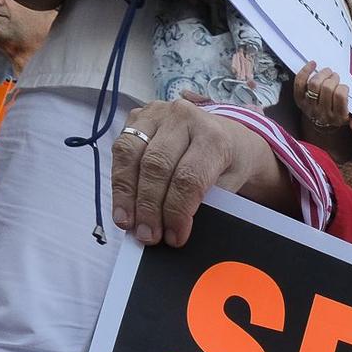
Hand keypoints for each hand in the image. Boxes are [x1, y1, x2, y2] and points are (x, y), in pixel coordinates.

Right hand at [111, 99, 242, 246]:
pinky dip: (120, 181)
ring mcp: (157, 113)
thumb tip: (175, 229)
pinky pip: (121, 149)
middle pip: (156, 166)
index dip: (177, 210)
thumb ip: (208, 202)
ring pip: (131, 154)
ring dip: (127, 194)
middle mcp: (183, 118)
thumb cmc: (228, 163)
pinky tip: (122, 206)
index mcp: (213, 137)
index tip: (174, 237)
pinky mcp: (138, 116)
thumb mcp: (231, 183)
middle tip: (148, 236)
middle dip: (149, 207)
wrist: (225, 133)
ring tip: (128, 224)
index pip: (188, 177)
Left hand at [293, 61, 351, 136]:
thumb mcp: (349, 120)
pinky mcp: (299, 99)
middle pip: (327, 88)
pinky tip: (313, 64)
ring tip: (327, 72)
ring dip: (322, 74)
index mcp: (336, 117)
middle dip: (333, 78)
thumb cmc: (337, 115)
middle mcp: (321, 113)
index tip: (344, 87)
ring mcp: (309, 106)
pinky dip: (305, 71)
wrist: (320, 123)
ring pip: (314, 84)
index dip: (343, 87)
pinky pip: (300, 83)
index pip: (340, 96)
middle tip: (335, 76)